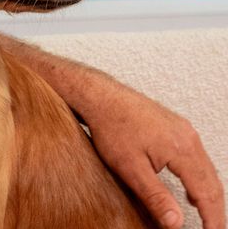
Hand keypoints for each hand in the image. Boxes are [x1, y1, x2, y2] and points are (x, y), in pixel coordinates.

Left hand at [77, 77, 224, 228]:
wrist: (100, 96)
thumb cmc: (111, 126)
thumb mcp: (130, 168)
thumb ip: (156, 197)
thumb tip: (176, 223)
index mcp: (183, 149)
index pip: (207, 193)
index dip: (212, 219)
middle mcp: (189, 138)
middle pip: (212, 182)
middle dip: (214, 209)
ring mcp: (184, 130)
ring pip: (206, 170)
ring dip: (208, 194)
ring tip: (205, 217)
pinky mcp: (176, 128)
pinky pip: (196, 158)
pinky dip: (199, 178)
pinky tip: (190, 190)